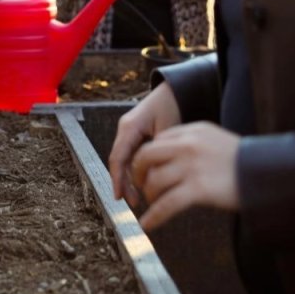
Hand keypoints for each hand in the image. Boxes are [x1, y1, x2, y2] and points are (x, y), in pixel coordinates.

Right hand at [108, 83, 181, 208]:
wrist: (176, 91)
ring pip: (126, 160)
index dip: (118, 179)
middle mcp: (126, 129)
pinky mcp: (137, 136)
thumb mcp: (169, 130)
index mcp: (129, 126)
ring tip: (138, 198)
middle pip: (120, 161)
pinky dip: (137, 170)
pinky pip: (133, 156)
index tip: (120, 197)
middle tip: (133, 203)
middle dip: (124, 183)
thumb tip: (157, 177)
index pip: (118, 157)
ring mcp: (130, 132)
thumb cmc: (173, 106)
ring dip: (130, 179)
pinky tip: (144, 184)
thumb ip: (161, 152)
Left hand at [130, 122, 240, 229]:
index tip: (146, 171)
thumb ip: (193, 144)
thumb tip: (169, 159)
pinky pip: (166, 204)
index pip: (157, 141)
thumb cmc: (245, 162)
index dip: (147, 158)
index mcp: (193, 131)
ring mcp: (192, 167)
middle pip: (146, 156)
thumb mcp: (216, 141)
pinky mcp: (198, 189)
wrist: (270, 173)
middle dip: (138, 173)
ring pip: (154, 181)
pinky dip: (154, 216)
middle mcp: (188, 145)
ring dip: (149, 196)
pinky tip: (147, 224)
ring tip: (152, 205)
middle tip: (141, 186)